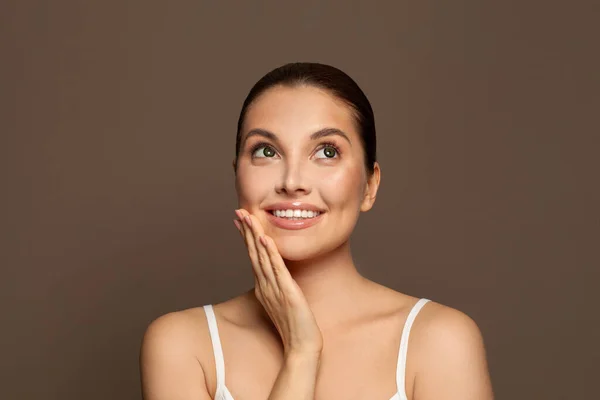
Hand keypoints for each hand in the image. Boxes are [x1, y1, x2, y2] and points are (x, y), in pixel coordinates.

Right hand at [234, 209, 322, 357]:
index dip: (247, 237)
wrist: (302, 347)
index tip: (241, 220)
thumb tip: (275, 275)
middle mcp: (266, 285)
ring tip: (249, 217)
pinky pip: (277, 269)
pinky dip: (271, 253)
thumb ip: (277, 286)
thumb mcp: (282, 301)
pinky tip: (265, 239)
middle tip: (239, 211)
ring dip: (255, 236)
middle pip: (254, 253)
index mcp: (264, 286)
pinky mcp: (287, 293)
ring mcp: (275, 289)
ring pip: (262, 257)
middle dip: (247, 231)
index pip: (253, 256)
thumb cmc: (294, 326)